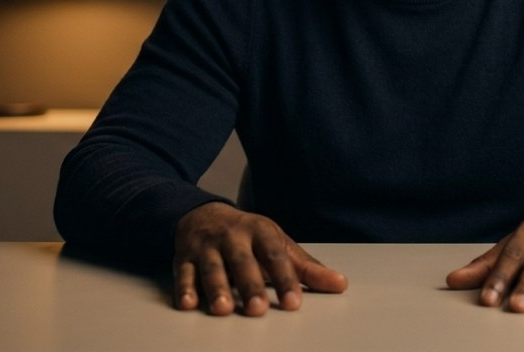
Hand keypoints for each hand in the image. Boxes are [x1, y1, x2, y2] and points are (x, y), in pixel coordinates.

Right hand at [172, 201, 347, 315]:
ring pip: (211, 268)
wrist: (203, 213)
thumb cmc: (248, 236)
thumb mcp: (278, 244)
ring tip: (224, 310)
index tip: (293, 303)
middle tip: (258, 310)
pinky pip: (183, 272)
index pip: (275, 256)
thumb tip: (340, 284)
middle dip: (250, 285)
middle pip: (242, 262)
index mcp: (260, 231)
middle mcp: (233, 236)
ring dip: (217, 289)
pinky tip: (188, 305)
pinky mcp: (183, 256)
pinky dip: (184, 289)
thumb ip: (306, 268)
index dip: (285, 279)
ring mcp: (207, 246)